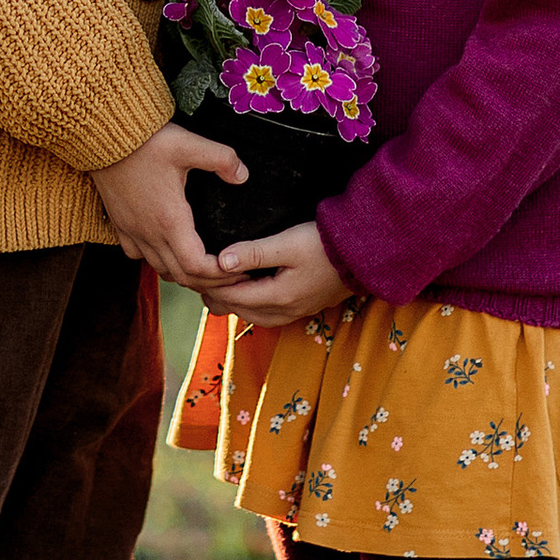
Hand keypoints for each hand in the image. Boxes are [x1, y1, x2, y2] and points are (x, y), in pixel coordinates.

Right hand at [93, 121, 246, 286]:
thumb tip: (243, 176)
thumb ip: (222, 159)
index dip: (220, 273)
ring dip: (185, 275)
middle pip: (181, 276)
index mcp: (170, 220)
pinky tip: (170, 251)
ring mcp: (132, 232)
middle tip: (232, 275)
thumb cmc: (145, 142)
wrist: (102, 136)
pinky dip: (158, 262)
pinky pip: (139, 257)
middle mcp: (149, 233)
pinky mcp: (120, 225)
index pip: (196, 266)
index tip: (237, 266)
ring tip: (207, 268)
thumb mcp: (189, 144)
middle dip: (210, 281)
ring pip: (160, 269)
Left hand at [199, 220, 353, 325]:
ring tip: (218, 285)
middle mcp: (284, 311)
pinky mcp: (304, 306)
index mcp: (277, 297)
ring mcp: (295, 312)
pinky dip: (251, 304)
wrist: (366, 254)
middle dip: (218, 296)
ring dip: (234, 302)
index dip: (209, 285)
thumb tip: (221, 261)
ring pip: (253, 316)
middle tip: (199, 279)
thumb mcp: (287, 244)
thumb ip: (254, 252)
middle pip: (238, 311)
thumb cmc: (326, 245)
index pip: (231, 297)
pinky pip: (268, 314)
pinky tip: (248, 291)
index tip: (193, 271)